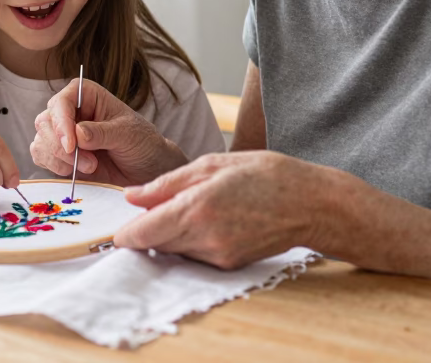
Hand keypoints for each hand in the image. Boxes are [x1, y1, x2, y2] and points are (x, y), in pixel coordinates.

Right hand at [29, 78, 187, 187]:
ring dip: (60, 160)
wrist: (146, 171)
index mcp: (86, 95)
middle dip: (61, 147)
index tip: (71, 145)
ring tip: (91, 167)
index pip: (61, 102)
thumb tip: (77, 133)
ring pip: (41, 141)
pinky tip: (77, 172)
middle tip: (90, 163)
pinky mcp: (58, 155)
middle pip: (45, 122)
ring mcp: (62, 134)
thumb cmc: (142, 144)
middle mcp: (70, 111)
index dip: (61, 122)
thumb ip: (102, 132)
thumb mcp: (128, 134)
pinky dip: (55, 167)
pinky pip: (40, 157)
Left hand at [114, 151, 338, 268]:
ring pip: (174, 251)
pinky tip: (211, 220)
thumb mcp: (212, 165)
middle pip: (155, 244)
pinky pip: (196, 256)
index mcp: (196, 208)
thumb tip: (131, 196)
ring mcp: (218, 256)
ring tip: (193, 208)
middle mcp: (204, 238)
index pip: (141, 233)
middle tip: (158, 206)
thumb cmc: (265, 174)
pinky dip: (192, 241)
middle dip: (148, 230)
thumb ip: (167, 183)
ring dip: (171, 235)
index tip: (119, 226)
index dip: (124, 232)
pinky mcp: (229, 265)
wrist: (311, 203)